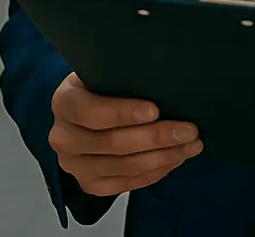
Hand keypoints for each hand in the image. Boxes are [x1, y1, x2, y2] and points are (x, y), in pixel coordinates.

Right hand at [48, 73, 202, 196]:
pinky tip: (175, 159)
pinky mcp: (90, 184)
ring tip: (191, 145)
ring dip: (163, 157)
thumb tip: (166, 75)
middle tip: (189, 130)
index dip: (123, 113)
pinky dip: (155, 172)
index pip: (90, 112)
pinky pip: (126, 183)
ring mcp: (75, 165)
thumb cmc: (103, 86)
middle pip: (112, 143)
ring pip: (124, 166)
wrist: (87, 110)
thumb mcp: (105, 71)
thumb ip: (124, 74)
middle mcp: (63, 137)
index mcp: (64, 103)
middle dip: (156, 137)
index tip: (155, 110)